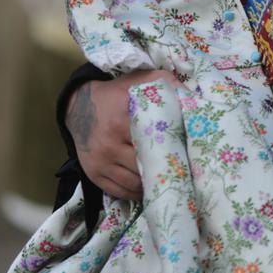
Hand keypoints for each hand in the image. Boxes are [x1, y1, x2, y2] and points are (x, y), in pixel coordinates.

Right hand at [65, 69, 179, 199]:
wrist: (79, 106)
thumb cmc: (117, 93)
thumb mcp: (141, 80)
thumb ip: (167, 84)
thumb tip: (193, 97)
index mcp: (122, 121)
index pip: (154, 142)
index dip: (173, 149)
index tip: (187, 153)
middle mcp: (109, 145)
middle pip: (145, 167)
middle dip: (164, 170)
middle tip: (181, 171)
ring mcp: (101, 162)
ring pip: (134, 184)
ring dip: (152, 184)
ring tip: (167, 179)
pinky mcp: (94, 174)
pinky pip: (120, 192)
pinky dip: (137, 192)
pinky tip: (149, 186)